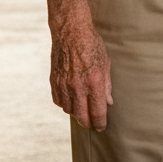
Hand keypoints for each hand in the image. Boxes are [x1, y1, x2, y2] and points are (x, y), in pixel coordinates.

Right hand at [50, 15, 112, 130]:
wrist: (70, 33)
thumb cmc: (92, 46)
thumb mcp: (106, 64)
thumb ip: (107, 86)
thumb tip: (108, 102)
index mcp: (94, 82)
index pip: (97, 111)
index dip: (100, 122)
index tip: (101, 127)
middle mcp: (77, 86)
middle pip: (81, 116)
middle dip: (88, 123)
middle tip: (92, 124)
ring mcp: (64, 85)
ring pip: (69, 110)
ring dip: (76, 114)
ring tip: (83, 112)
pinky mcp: (54, 82)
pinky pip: (59, 101)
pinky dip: (65, 104)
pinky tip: (71, 101)